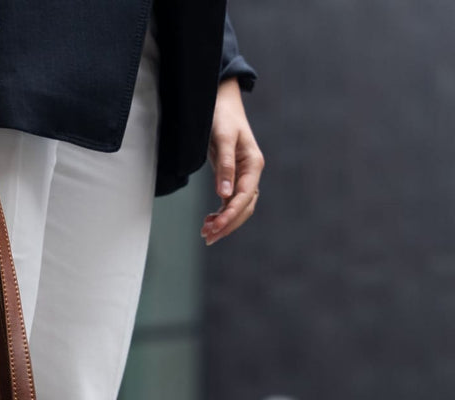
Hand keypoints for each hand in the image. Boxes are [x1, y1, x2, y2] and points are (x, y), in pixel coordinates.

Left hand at [202, 78, 263, 244]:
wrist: (220, 102)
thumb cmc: (222, 116)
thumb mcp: (222, 138)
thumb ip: (225, 166)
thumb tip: (223, 195)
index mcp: (253, 164)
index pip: (245, 196)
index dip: (231, 214)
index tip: (216, 227)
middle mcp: (251, 172)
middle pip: (244, 207)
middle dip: (228, 224)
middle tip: (208, 237)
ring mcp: (242, 176)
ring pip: (237, 207)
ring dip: (223, 222)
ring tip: (205, 233)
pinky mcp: (232, 177)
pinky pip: (229, 202)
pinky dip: (220, 214)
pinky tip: (208, 221)